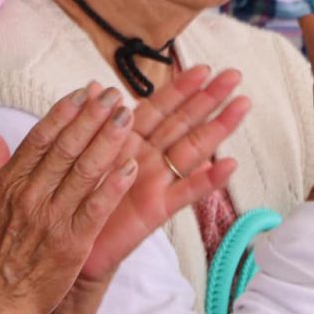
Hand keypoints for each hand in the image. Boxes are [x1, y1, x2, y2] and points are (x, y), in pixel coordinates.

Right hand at [0, 85, 136, 313]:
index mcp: (8, 183)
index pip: (40, 138)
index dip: (64, 113)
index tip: (83, 93)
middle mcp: (29, 195)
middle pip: (66, 148)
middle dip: (92, 118)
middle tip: (112, 96)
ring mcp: (50, 219)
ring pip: (83, 171)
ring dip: (107, 141)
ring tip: (126, 118)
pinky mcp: (70, 244)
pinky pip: (95, 209)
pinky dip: (112, 186)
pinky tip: (129, 167)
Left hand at [81, 67, 248, 283]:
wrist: (72, 245)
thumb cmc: (78, 198)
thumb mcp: (81, 153)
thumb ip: (94, 121)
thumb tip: (95, 85)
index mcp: (127, 142)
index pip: (158, 108)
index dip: (179, 89)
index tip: (201, 67)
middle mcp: (147, 158)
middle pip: (183, 122)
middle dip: (208, 99)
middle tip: (234, 76)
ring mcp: (156, 182)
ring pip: (192, 149)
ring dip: (218, 128)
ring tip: (242, 105)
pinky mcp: (157, 209)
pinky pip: (185, 192)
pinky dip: (207, 179)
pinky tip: (229, 164)